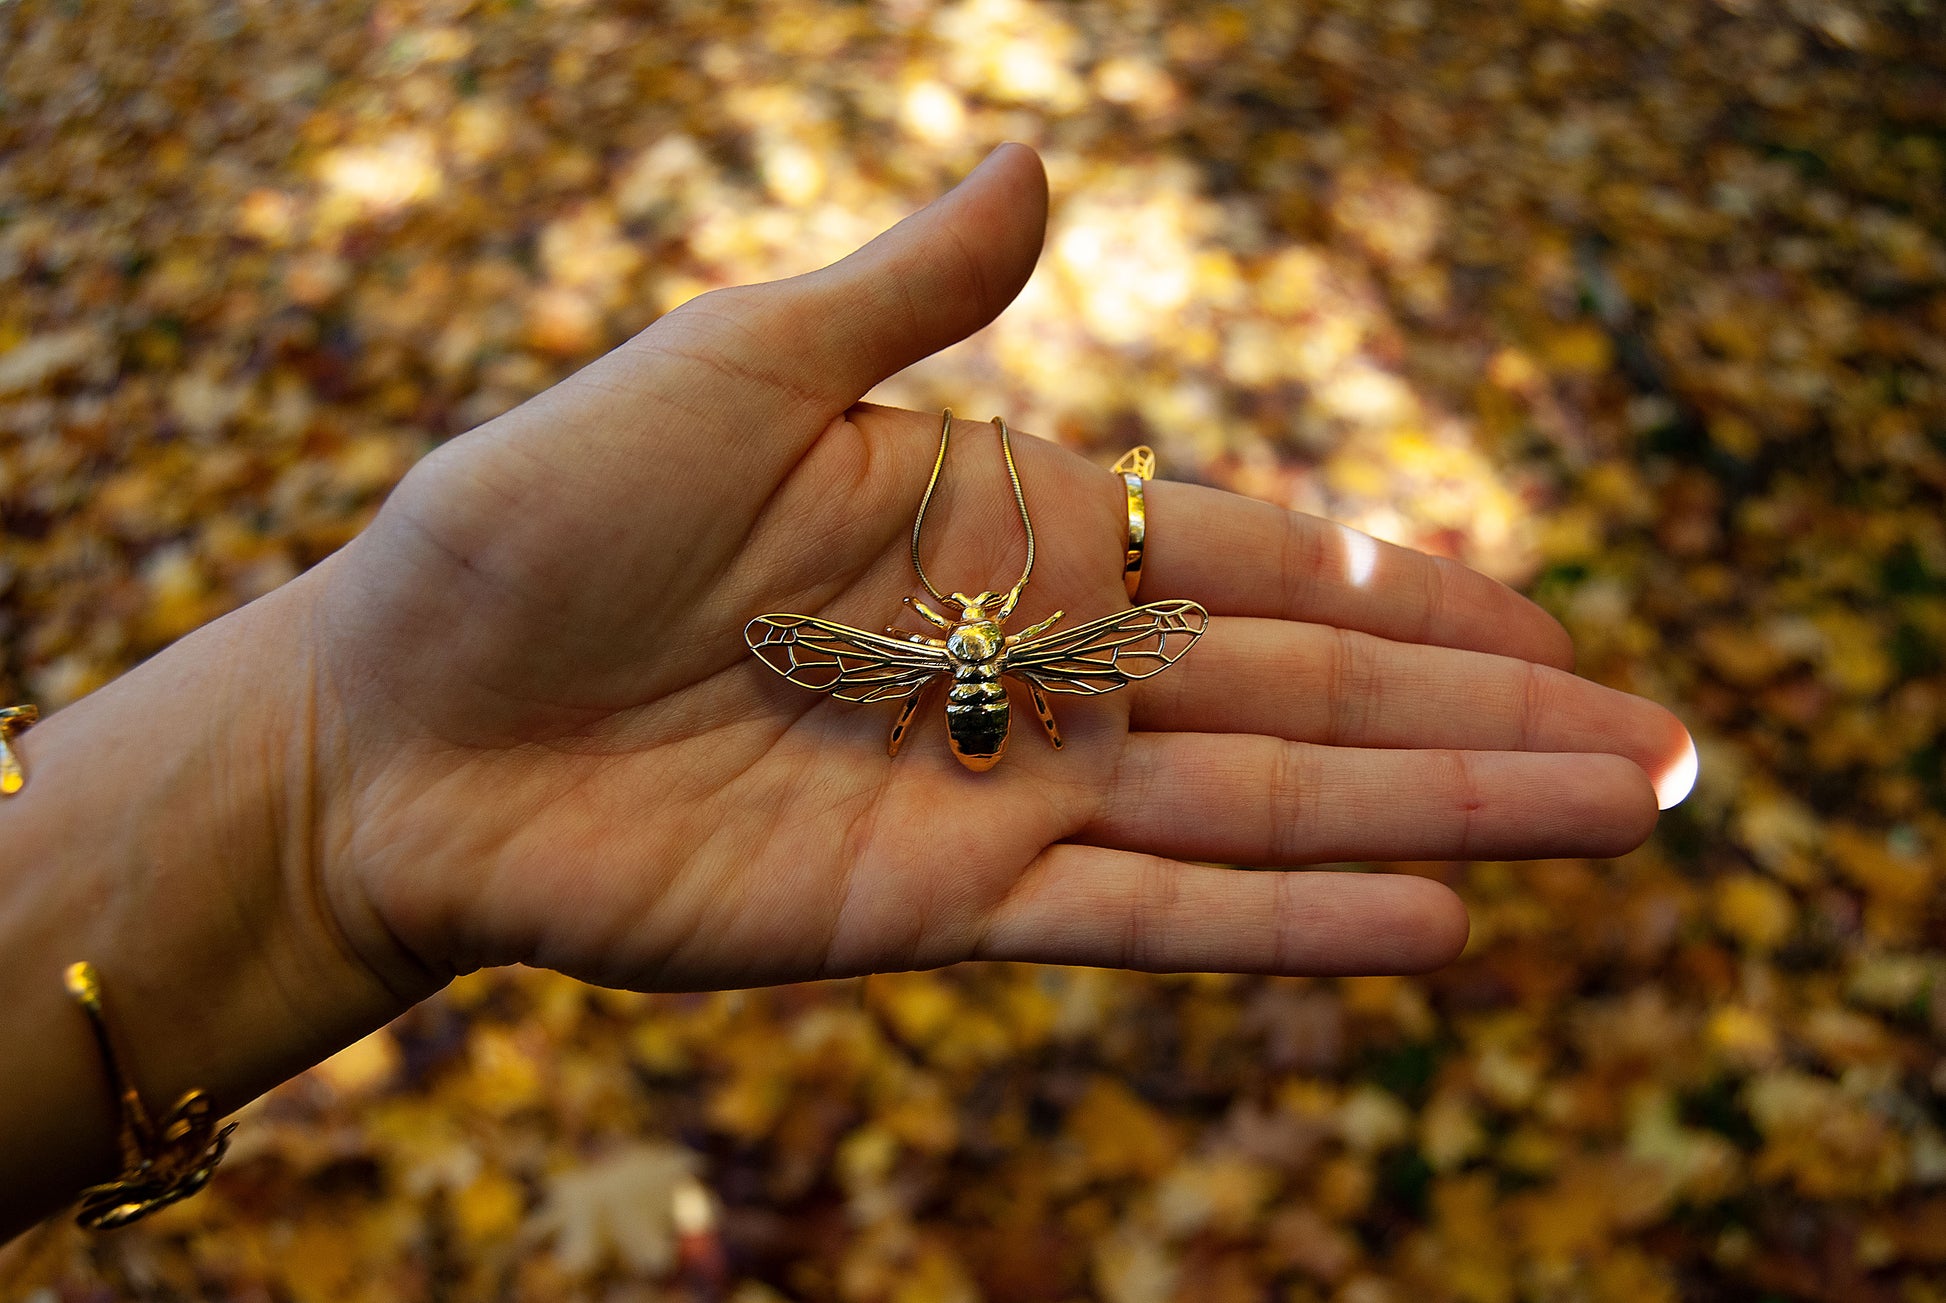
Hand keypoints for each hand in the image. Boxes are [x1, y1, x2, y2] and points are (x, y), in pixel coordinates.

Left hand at [302, 143, 1693, 999]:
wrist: (400, 722)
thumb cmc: (538, 519)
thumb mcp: (729, 366)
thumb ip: (908, 295)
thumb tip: (1044, 157)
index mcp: (1004, 520)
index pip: (1259, 553)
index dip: (1412, 588)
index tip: (1552, 619)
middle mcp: (1034, 664)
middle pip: (1301, 697)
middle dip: (1479, 723)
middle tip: (1656, 751)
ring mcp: (997, 792)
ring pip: (1255, 813)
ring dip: (1432, 825)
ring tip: (1599, 835)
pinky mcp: (936, 908)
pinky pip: (1138, 915)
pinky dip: (1278, 930)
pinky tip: (1422, 936)